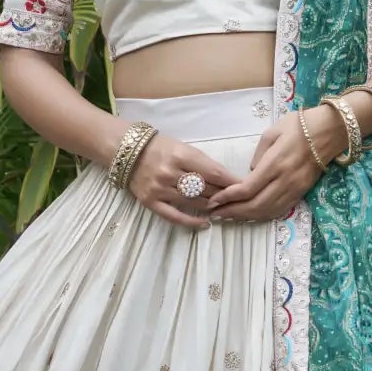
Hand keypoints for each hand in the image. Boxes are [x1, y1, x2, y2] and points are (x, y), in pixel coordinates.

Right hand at [127, 133, 243, 229]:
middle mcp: (170, 173)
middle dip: (223, 194)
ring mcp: (159, 189)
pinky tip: (205, 223)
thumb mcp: (183, 147)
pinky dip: (191, 222)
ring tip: (224, 208)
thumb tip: (225, 180)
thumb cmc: (159, 147)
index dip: (231, 182)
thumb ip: (202, 163)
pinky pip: (174, 216)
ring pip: (194, 202)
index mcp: (181, 155)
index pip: (213, 172)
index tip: (245, 187)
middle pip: (206, 188)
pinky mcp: (151, 202)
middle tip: (237, 200)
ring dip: (211, 206)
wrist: (125, 151)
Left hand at [205, 105, 344, 221]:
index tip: (214, 200)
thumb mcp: (272, 132)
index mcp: (275, 163)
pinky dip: (262, 216)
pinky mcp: (301, 193)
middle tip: (215, 214)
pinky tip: (250, 215)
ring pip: (267, 211)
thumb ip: (258, 154)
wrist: (330, 131)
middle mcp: (285, 180)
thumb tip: (251, 173)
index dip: (228, 197)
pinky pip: (279, 210)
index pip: (248, 188)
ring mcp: (295, 189)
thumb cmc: (299, 126)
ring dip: (245, 217)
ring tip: (228, 217)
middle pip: (255, 205)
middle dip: (232, 212)